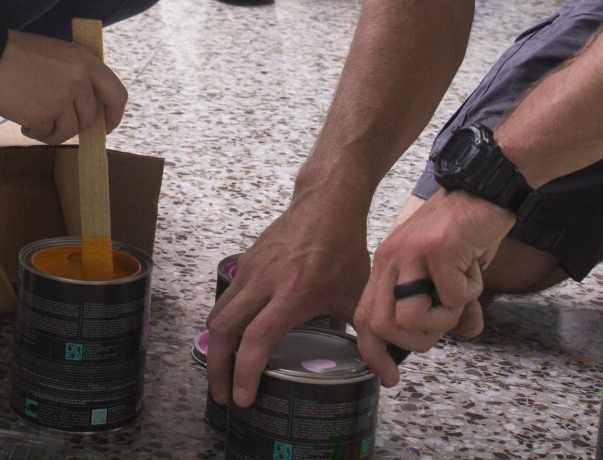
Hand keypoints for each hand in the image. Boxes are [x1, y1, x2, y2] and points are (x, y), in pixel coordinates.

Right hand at [0, 30, 127, 143]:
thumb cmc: (16, 53)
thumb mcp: (57, 54)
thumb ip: (76, 75)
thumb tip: (86, 106)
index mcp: (86, 61)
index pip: (117, 94)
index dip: (114, 115)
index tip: (106, 127)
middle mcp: (79, 79)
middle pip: (91, 119)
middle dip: (75, 127)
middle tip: (57, 124)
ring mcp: (62, 98)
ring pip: (69, 130)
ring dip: (54, 132)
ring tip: (35, 121)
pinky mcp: (43, 114)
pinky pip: (46, 134)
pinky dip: (35, 133)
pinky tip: (23, 122)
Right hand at [207, 194, 370, 407]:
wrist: (326, 203)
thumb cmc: (344, 248)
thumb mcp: (357, 296)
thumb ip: (370, 339)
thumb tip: (388, 376)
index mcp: (292, 294)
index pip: (256, 340)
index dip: (244, 373)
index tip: (241, 398)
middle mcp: (264, 283)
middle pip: (223, 331)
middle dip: (217, 369)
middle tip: (223, 395)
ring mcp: (250, 270)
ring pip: (218, 314)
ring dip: (215, 347)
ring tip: (223, 371)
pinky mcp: (245, 262)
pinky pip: (225, 298)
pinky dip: (223, 323)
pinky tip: (234, 336)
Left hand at [352, 189, 511, 383]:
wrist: (486, 188)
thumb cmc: (468, 229)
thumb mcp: (453, 273)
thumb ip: (455, 305)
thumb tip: (467, 331)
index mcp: (387, 266)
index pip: (363, 318)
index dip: (373, 353)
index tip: (390, 376)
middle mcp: (391, 259)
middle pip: (381, 326)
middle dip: (416, 342)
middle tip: (444, 325)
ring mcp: (411, 253)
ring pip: (411, 318)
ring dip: (445, 319)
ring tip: (462, 294)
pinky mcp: (437, 250)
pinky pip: (451, 298)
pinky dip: (471, 294)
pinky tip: (474, 270)